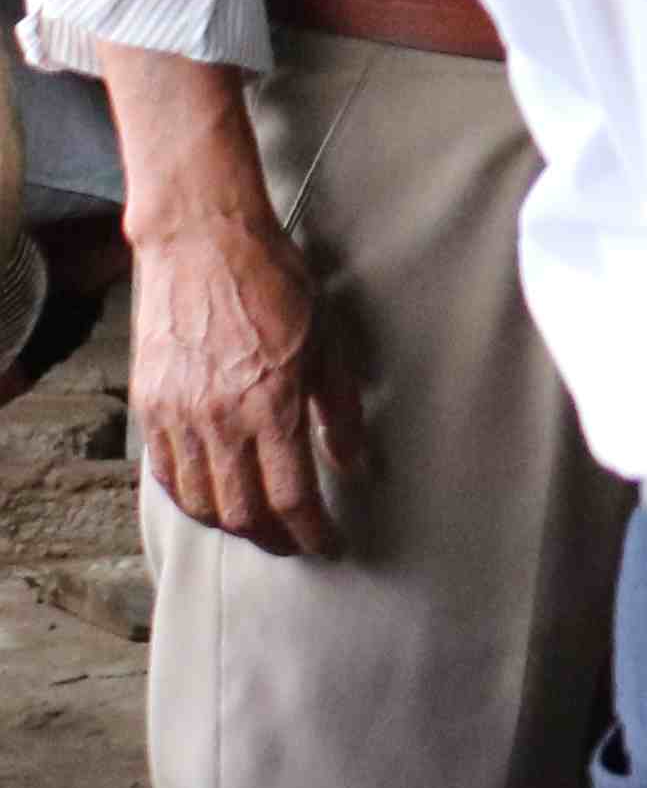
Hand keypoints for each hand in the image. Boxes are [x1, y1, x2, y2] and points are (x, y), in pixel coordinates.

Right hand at [124, 203, 355, 557]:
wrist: (204, 244)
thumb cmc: (277, 285)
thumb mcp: (328, 343)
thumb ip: (340, 411)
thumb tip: (355, 465)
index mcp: (271, 405)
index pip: (291, 495)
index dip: (311, 530)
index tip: (328, 543)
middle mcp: (219, 419)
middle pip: (241, 511)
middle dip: (273, 538)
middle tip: (295, 542)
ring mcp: (177, 416)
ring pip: (199, 501)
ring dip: (230, 525)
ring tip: (258, 527)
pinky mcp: (150, 407)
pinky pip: (166, 474)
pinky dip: (190, 499)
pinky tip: (212, 499)